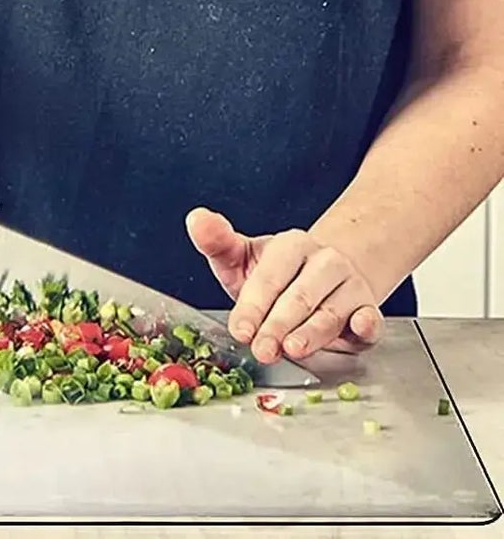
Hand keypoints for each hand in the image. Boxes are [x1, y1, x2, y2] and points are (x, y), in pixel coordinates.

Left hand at [185, 207, 383, 363]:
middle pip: (299, 297)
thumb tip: (196, 218)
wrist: (326, 275)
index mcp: (291, 245)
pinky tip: (359, 329)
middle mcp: (324, 262)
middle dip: (277, 326)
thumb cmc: (276, 273)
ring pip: (330, 312)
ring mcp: (349, 286)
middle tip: (261, 349)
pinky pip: (371, 318)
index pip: (269, 277)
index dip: (253, 305)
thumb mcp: (242, 256)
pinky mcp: (367, 309)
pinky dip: (367, 325)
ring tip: (293, 349)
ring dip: (313, 333)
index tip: (239, 329)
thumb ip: (217, 242)